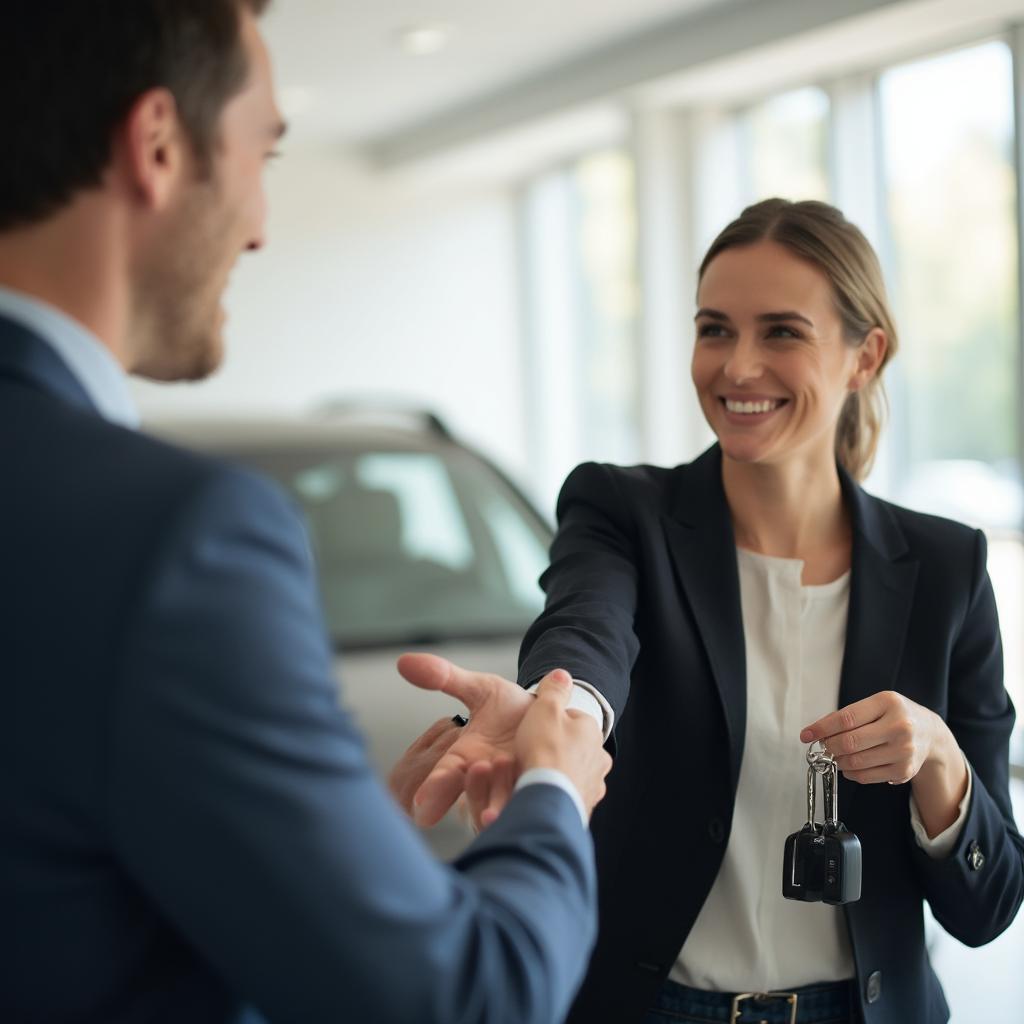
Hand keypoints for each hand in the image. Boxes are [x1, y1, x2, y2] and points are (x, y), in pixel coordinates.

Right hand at [388, 653, 532, 826]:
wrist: (552, 720)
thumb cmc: (510, 707)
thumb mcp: (480, 688)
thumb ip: (444, 677)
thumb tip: (404, 661)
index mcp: (463, 758)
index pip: (442, 777)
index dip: (432, 790)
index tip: (421, 805)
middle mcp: (483, 782)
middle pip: (468, 800)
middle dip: (471, 791)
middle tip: (480, 767)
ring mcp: (507, 793)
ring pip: (496, 808)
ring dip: (498, 793)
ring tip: (506, 763)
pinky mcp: (533, 801)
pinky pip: (526, 813)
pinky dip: (525, 804)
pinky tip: (531, 793)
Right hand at [513, 670, 611, 819]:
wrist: (547, 800)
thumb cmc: (546, 753)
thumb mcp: (545, 710)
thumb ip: (554, 690)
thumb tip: (562, 674)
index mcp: (590, 732)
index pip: (572, 719)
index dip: (549, 723)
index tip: (535, 729)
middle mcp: (598, 759)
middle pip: (572, 748)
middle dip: (554, 750)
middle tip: (531, 754)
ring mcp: (593, 786)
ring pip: (571, 774)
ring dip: (556, 774)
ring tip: (533, 776)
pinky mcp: (583, 808)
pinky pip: (567, 797)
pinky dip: (555, 795)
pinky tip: (539, 795)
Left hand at [800, 690, 944, 784]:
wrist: (930, 734)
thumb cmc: (894, 716)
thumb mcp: (876, 705)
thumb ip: (848, 716)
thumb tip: (818, 733)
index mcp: (888, 703)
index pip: (846, 718)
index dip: (821, 728)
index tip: (806, 735)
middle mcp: (900, 727)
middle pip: (850, 743)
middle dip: (829, 747)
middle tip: (823, 746)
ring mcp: (904, 751)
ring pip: (856, 762)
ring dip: (838, 761)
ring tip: (835, 755)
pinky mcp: (904, 771)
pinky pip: (866, 777)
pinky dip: (851, 773)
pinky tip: (849, 765)